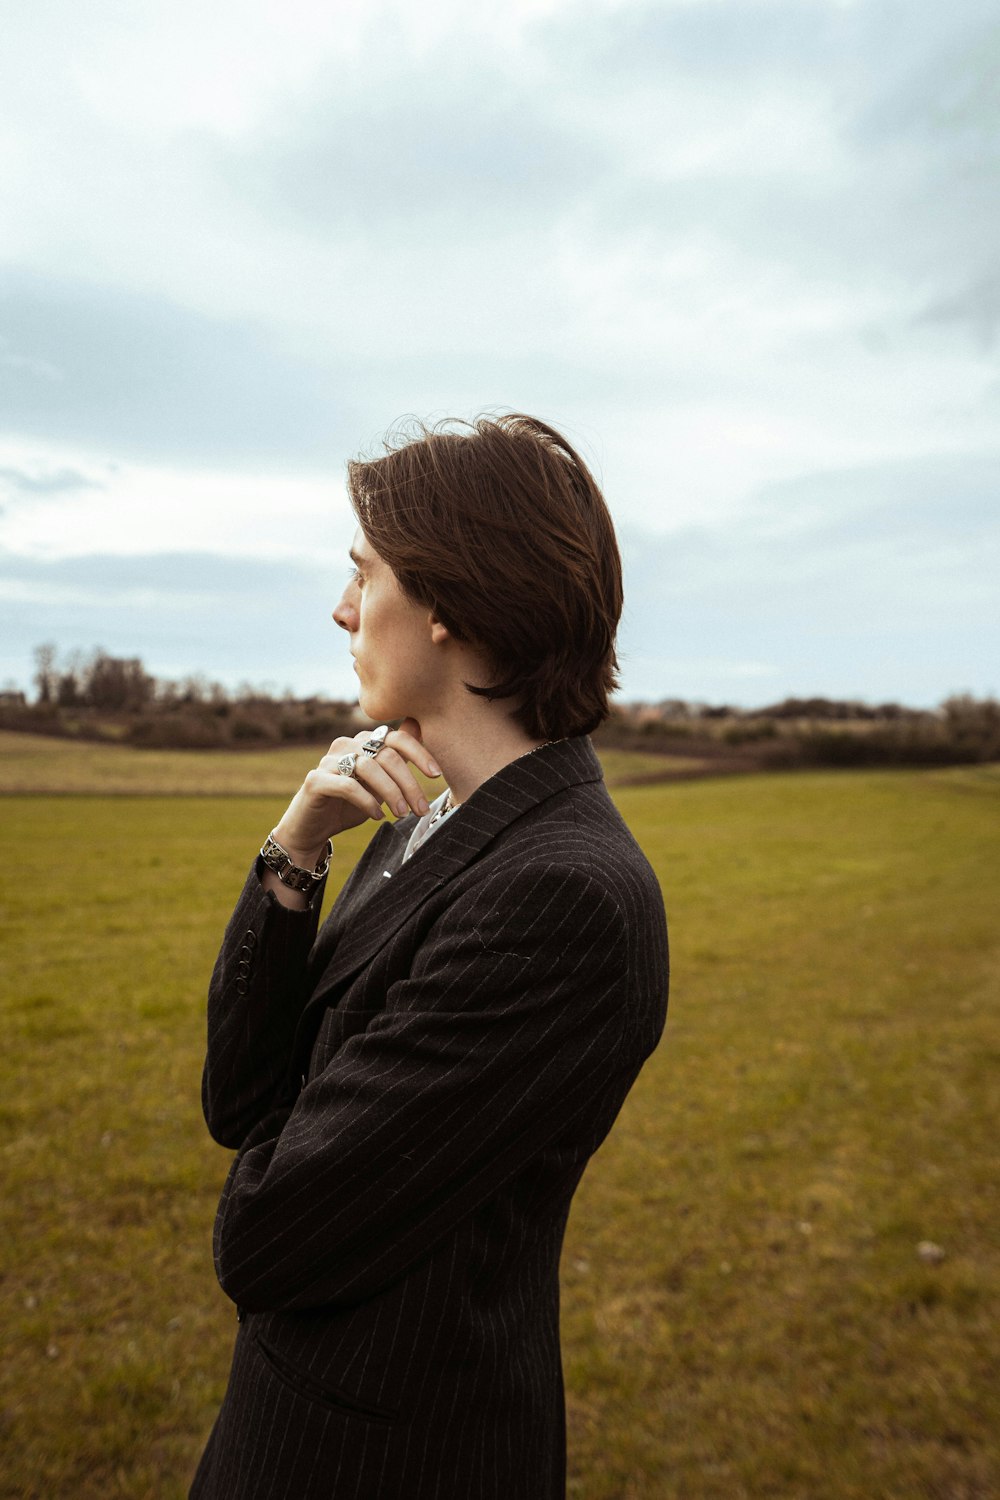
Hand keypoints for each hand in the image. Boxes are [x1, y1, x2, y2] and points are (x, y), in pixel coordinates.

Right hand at [271, 718, 441, 865]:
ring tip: (402, 814)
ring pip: (369, 768)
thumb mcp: (380, 784)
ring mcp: (329, 761)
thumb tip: (420, 728)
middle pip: (386, 755)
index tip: (436, 775)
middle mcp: (346, 745)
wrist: (312, 829)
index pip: (395, 738)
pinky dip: (367, 801)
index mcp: (363, 743)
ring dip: (391, 793)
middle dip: (408, 784)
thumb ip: (396, 760)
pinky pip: (348, 786)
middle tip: (421, 809)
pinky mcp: (315, 780)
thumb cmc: (349, 805)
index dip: (419, 753)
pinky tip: (378, 815)